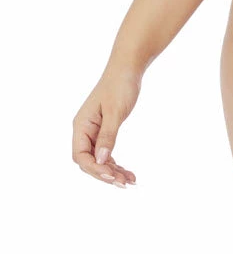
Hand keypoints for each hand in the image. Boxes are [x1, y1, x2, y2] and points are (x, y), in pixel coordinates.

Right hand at [72, 66, 140, 187]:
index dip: (95, 169)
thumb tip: (100, 160)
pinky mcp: (104, 131)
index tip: (112, 177)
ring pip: (99, 160)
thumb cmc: (120, 86)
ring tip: (131, 181)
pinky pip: (106, 153)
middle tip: (126, 184)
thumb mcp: (115, 112)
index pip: (80, 156)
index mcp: (81, 126)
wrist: (128, 69)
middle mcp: (84, 131)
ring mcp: (94, 132)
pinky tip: (129, 173)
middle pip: (89, 162)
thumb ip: (108, 136)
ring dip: (113, 172)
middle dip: (106, 174)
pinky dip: (116, 163)